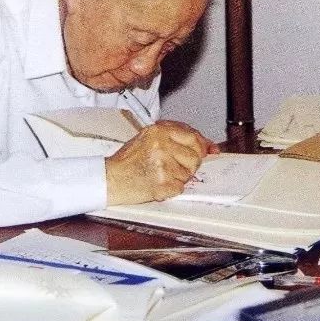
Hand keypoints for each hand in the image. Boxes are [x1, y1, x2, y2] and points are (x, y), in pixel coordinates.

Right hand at [105, 120, 219, 205]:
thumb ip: (176, 138)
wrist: (110, 178)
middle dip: (189, 164)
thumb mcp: (149, 138)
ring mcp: (162, 164)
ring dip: (178, 177)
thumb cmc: (128, 160)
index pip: (192, 136)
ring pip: (188, 174)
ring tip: (159, 174)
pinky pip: (180, 188)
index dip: (202, 145)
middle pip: (195, 156)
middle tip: (175, 166)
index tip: (208, 150)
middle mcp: (161, 145)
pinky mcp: (162, 182)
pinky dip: (171, 189)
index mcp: (158, 131)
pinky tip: (157, 183)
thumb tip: (209, 146)